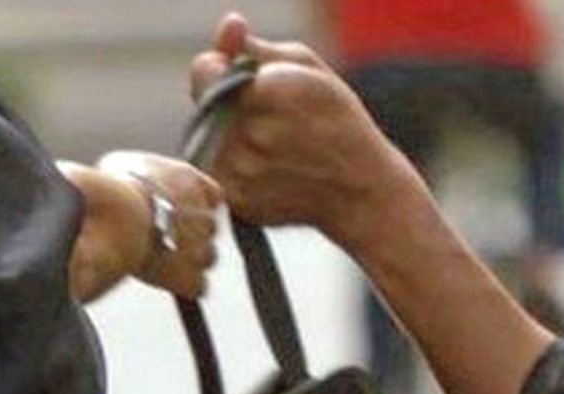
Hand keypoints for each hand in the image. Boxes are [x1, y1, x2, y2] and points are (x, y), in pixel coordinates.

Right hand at [97, 152, 220, 297]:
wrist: (118, 219)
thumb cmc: (114, 188)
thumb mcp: (120, 164)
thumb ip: (140, 173)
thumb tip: (130, 176)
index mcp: (188, 182)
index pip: (211, 194)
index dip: (197, 205)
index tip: (182, 212)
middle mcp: (201, 214)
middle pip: (209, 228)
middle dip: (191, 234)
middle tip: (164, 238)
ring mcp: (200, 247)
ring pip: (208, 256)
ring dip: (190, 260)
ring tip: (163, 261)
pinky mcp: (192, 276)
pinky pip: (198, 285)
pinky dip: (185, 285)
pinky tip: (167, 281)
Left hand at [189, 13, 426, 247]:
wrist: (360, 188)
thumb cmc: (338, 121)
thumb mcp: (309, 69)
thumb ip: (258, 48)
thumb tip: (230, 25)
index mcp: (268, 93)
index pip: (205, 70)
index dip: (219, 70)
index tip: (244, 81)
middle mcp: (249, 134)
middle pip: (204, 105)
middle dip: (225, 104)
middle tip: (266, 116)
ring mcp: (241, 172)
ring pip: (205, 139)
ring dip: (226, 135)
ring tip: (269, 143)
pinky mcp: (237, 199)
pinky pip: (215, 171)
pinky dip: (231, 165)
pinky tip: (265, 166)